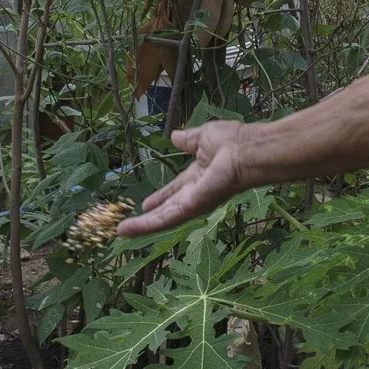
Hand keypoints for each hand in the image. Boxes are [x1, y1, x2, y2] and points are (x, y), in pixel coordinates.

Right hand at [118, 120, 261, 236]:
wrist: (246, 151)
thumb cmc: (231, 141)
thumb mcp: (202, 137)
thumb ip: (188, 140)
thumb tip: (175, 136)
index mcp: (198, 176)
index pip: (174, 190)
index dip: (160, 196)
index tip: (145, 204)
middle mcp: (195, 193)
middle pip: (167, 209)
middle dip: (149, 217)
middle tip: (129, 226)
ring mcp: (194, 203)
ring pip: (164, 218)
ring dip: (142, 226)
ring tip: (122, 232)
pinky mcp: (192, 208)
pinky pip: (166, 219)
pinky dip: (146, 225)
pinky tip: (129, 230)